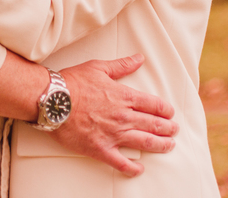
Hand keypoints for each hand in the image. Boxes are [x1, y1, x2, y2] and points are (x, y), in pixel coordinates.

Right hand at [53, 54, 177, 176]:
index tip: (170, 113)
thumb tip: (139, 58)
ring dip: (160, 145)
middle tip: (174, 130)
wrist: (53, 101)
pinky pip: (121, 162)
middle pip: (153, 124)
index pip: (153, 104)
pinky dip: (132, 168)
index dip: (165, 109)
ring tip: (168, 146)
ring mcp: (113, 134)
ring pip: (144, 142)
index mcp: (124, 97)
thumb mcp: (99, 68)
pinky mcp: (100, 149)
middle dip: (167, 128)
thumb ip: (122, 65)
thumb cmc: (73, 83)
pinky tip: (139, 169)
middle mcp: (123, 117)